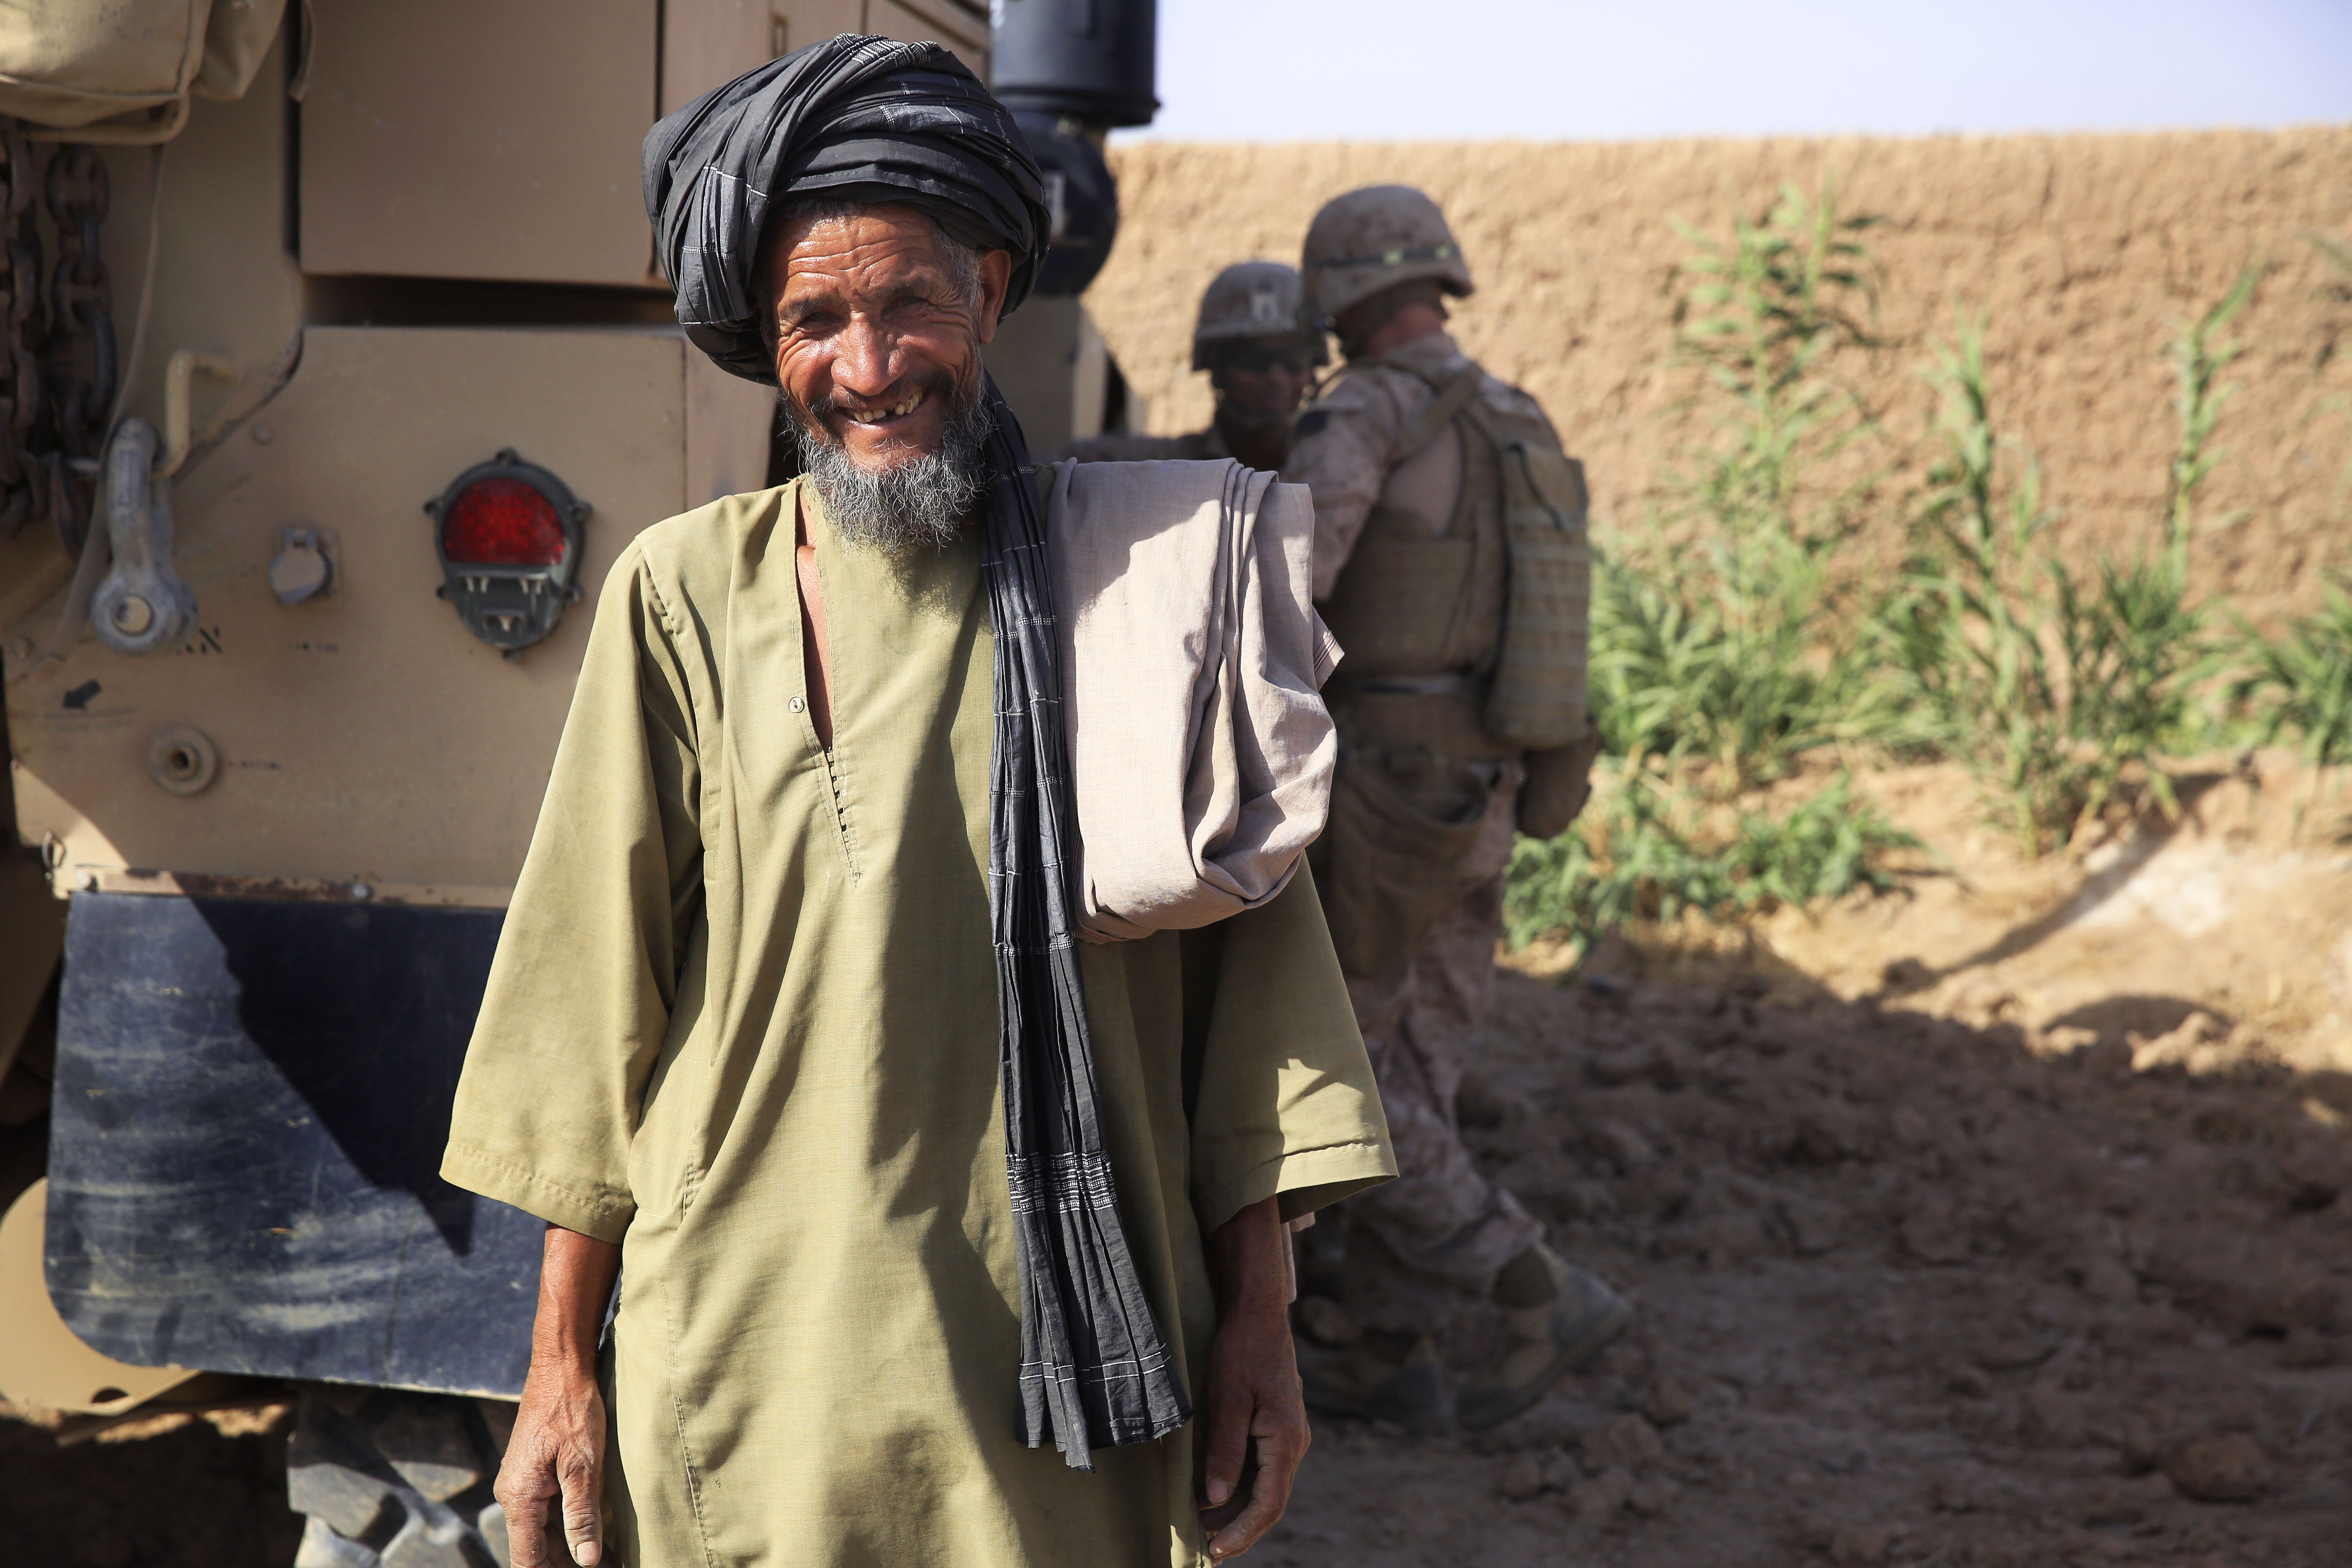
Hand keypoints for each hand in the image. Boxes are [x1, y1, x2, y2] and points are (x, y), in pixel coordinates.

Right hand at [497, 1354, 606, 1566]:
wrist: (561, 1368)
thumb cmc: (572, 1410)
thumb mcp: (583, 1465)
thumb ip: (582, 1514)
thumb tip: (586, 1560)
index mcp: (519, 1498)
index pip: (528, 1559)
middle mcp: (514, 1495)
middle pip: (537, 1549)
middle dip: (568, 1563)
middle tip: (610, 1567)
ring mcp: (524, 1484)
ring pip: (545, 1532)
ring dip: (573, 1548)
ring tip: (610, 1559)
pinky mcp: (537, 1474)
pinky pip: (550, 1511)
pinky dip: (572, 1526)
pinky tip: (598, 1536)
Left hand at [1199, 1198, 1309, 1559]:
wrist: (1258, 1313)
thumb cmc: (1243, 1350)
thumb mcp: (1228, 1398)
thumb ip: (1224, 1449)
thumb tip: (1214, 1499)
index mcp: (1287, 1439)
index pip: (1269, 1503)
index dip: (1242, 1532)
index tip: (1215, 1551)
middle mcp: (1293, 1443)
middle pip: (1270, 1502)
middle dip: (1240, 1529)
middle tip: (1205, 1549)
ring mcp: (1287, 1436)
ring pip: (1265, 1487)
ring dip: (1238, 1511)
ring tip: (1204, 1528)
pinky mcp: (1276, 1428)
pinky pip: (1261, 1469)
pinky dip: (1239, 1487)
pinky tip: (1214, 1495)